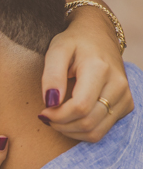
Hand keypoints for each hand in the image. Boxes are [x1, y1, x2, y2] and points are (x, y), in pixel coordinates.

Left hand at [40, 17, 132, 142]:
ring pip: (95, 132)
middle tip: (48, 116)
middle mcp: (118, 84)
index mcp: (100, 69)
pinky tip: (72, 118)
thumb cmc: (74, 43)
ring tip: (58, 117)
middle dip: (61, 125)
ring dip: (70, 131)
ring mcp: (125, 96)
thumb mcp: (56, 51)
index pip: (80, 107)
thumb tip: (51, 102)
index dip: (57, 116)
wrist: (98, 36)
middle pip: (87, 122)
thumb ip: (51, 76)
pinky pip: (101, 131)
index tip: (43, 111)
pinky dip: (82, 131)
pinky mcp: (126, 104)